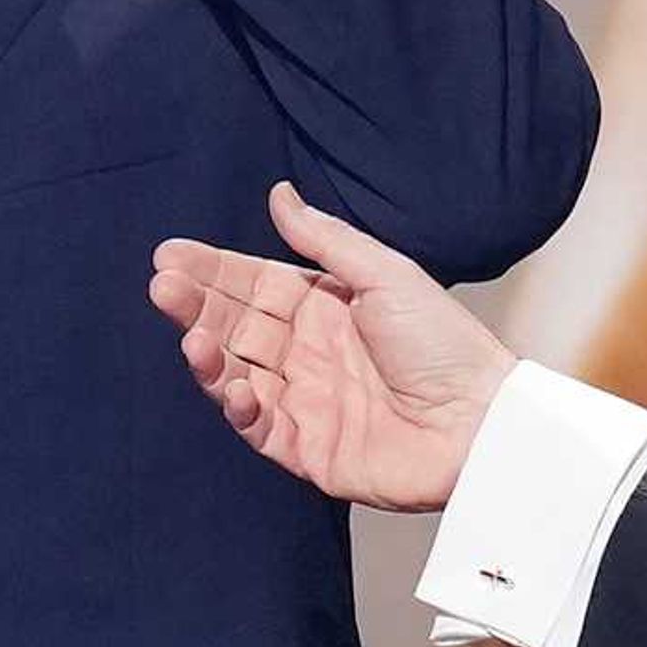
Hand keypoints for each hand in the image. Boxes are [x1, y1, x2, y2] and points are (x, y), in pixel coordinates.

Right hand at [148, 181, 516, 510]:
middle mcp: (308, 353)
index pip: (255, 284)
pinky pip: (260, 428)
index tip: (171, 256)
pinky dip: (241, 409)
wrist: (483, 420)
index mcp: (325, 309)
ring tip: (189, 336)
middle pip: (236, 326)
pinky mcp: (308, 450)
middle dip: (196, 306)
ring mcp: (305, 402)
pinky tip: (234, 387)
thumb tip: (280, 195)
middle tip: (163, 286)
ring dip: (208, 356)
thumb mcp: (386, 275)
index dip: (213, 271)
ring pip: (237, 375)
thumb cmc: (445, 343)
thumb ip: (326, 241)